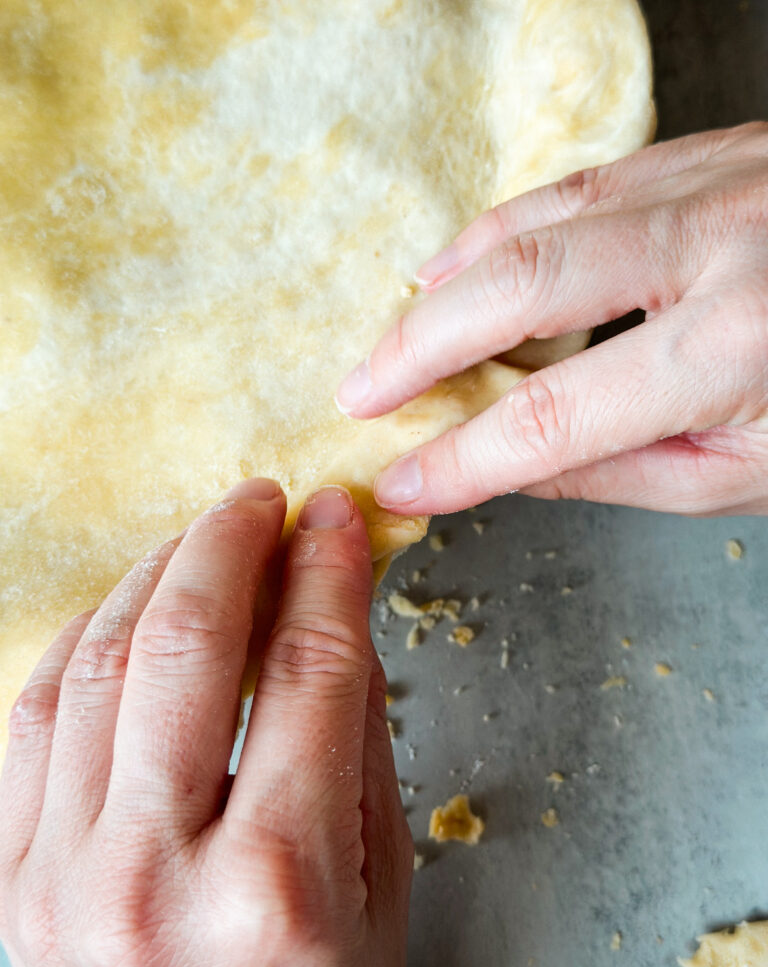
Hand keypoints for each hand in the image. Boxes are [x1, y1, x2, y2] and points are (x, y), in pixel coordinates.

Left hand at [0, 481, 411, 966]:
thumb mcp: (382, 885)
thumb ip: (358, 740)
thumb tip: (334, 614)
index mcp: (278, 886)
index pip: (309, 672)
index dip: (328, 574)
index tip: (335, 521)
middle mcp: (155, 876)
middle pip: (188, 646)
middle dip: (229, 544)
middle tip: (262, 502)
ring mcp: (63, 878)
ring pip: (99, 663)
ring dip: (155, 575)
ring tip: (201, 543)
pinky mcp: (12, 880)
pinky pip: (32, 716)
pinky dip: (84, 640)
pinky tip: (130, 609)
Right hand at [337, 122, 767, 516]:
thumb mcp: (753, 474)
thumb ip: (625, 472)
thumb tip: (512, 472)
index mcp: (738, 350)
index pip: (556, 419)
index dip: (464, 459)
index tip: (402, 479)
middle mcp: (721, 247)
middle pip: (523, 285)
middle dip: (422, 344)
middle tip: (361, 388)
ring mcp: (720, 182)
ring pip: (544, 214)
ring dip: (454, 274)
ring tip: (401, 326)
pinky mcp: (717, 153)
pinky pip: (586, 181)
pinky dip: (509, 225)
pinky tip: (472, 259)